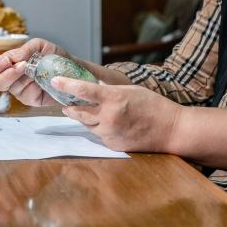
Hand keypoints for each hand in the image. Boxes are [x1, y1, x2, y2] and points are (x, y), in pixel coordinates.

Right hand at [0, 38, 68, 106]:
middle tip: (23, 65)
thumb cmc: (53, 55)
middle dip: (8, 74)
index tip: (7, 61)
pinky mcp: (32, 100)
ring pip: (12, 89)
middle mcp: (13, 79)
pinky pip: (26, 96)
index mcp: (11, 64)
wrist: (71, 67)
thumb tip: (12, 58)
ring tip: (37, 69)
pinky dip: (34, 87)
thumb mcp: (39, 45)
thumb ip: (24, 50)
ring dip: (24, 78)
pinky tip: (42, 81)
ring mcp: (21, 91)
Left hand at [51, 77, 181, 152]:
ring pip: (88, 125)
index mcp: (114, 99)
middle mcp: (109, 117)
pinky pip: (99, 135)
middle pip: (79, 112)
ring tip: (87, 111)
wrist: (170, 130)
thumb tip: (92, 88)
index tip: (55, 81)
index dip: (66, 85)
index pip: (83, 91)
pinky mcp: (113, 145)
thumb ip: (109, 91)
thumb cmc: (153, 106)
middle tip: (64, 102)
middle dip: (70, 106)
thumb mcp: (130, 90)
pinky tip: (110, 124)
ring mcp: (110, 133)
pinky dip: (100, 128)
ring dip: (86, 118)